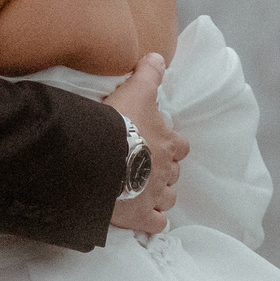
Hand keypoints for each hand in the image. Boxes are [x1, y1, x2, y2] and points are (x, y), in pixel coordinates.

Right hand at [105, 52, 187, 235]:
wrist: (99, 157)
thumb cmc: (119, 123)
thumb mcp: (135, 92)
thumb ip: (148, 75)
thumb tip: (159, 57)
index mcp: (168, 143)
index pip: (180, 146)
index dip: (171, 145)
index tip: (158, 144)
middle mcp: (166, 170)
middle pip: (173, 173)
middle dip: (163, 170)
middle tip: (144, 166)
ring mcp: (155, 195)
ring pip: (168, 198)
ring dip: (158, 195)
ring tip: (142, 191)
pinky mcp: (141, 216)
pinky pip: (156, 223)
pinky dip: (151, 221)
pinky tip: (141, 216)